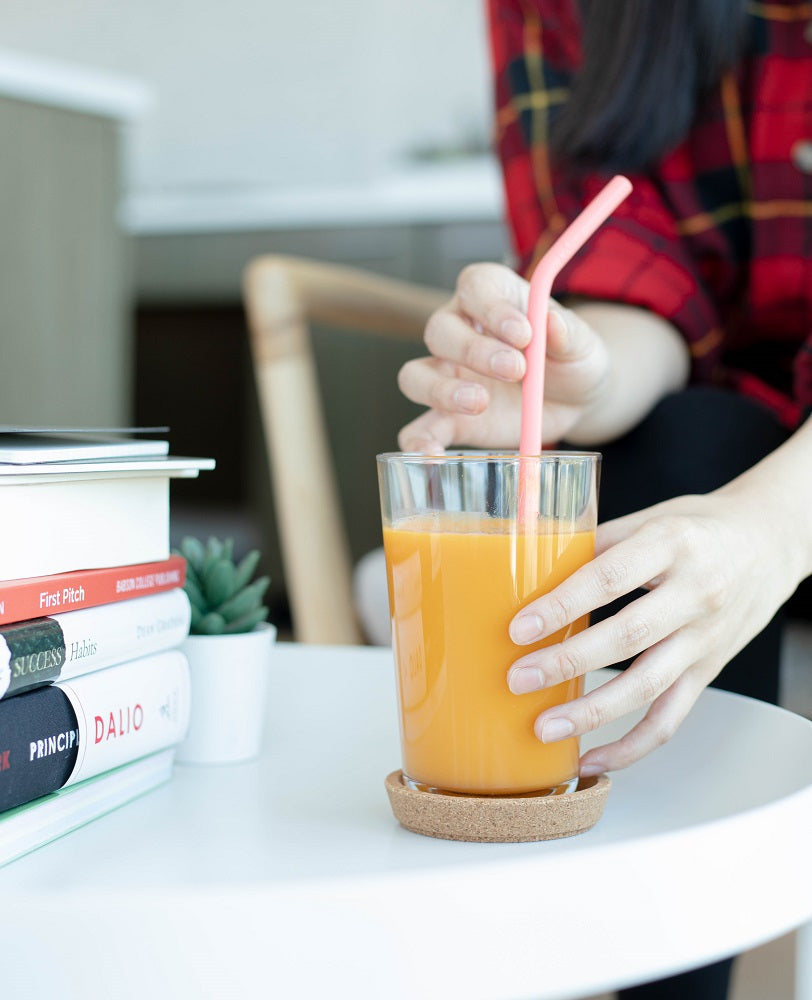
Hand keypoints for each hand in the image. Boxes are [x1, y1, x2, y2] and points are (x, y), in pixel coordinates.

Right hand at [397, 262, 609, 450]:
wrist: (572, 402)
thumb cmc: (571, 361)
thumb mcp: (582, 344)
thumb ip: (568, 333)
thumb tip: (551, 321)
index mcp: (492, 298)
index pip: (476, 287)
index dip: (492, 307)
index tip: (523, 332)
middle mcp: (459, 331)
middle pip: (440, 330)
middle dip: (473, 350)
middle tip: (516, 370)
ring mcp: (446, 377)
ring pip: (415, 375)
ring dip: (440, 390)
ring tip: (480, 403)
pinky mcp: (447, 419)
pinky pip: (418, 429)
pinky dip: (418, 442)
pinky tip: (432, 454)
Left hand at [505, 486, 802, 774]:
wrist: (770, 543)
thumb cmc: (700, 527)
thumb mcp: (651, 517)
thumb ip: (597, 543)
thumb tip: (533, 571)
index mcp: (672, 543)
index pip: (610, 578)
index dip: (563, 605)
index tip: (521, 627)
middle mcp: (695, 593)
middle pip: (627, 636)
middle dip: (567, 662)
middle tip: (519, 678)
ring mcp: (704, 637)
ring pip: (647, 685)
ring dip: (592, 712)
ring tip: (544, 727)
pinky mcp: (709, 670)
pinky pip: (670, 717)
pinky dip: (631, 745)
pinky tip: (592, 758)